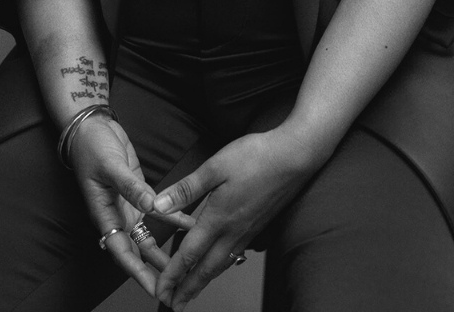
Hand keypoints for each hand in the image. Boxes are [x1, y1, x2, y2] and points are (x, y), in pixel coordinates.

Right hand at [68, 115, 195, 296]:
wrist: (93, 129)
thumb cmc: (92, 148)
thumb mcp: (110, 166)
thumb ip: (130, 186)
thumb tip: (149, 204)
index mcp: (104, 214)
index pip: (122, 251)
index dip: (137, 271)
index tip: (153, 288)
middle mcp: (118, 215)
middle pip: (137, 250)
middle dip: (154, 269)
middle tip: (176, 284)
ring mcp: (130, 205)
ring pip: (149, 235)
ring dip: (165, 248)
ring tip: (186, 261)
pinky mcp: (140, 192)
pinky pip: (159, 211)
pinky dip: (174, 217)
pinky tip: (190, 223)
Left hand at [152, 126, 325, 309]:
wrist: (295, 156)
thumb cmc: (257, 157)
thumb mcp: (215, 166)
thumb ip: (187, 188)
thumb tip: (158, 205)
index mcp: (218, 218)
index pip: (189, 255)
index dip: (172, 275)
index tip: (160, 291)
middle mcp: (233, 231)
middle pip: (206, 269)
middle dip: (188, 289)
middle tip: (174, 305)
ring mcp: (248, 230)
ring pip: (222, 264)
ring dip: (204, 281)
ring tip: (193, 290)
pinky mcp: (259, 225)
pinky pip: (236, 254)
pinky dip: (222, 266)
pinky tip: (221, 261)